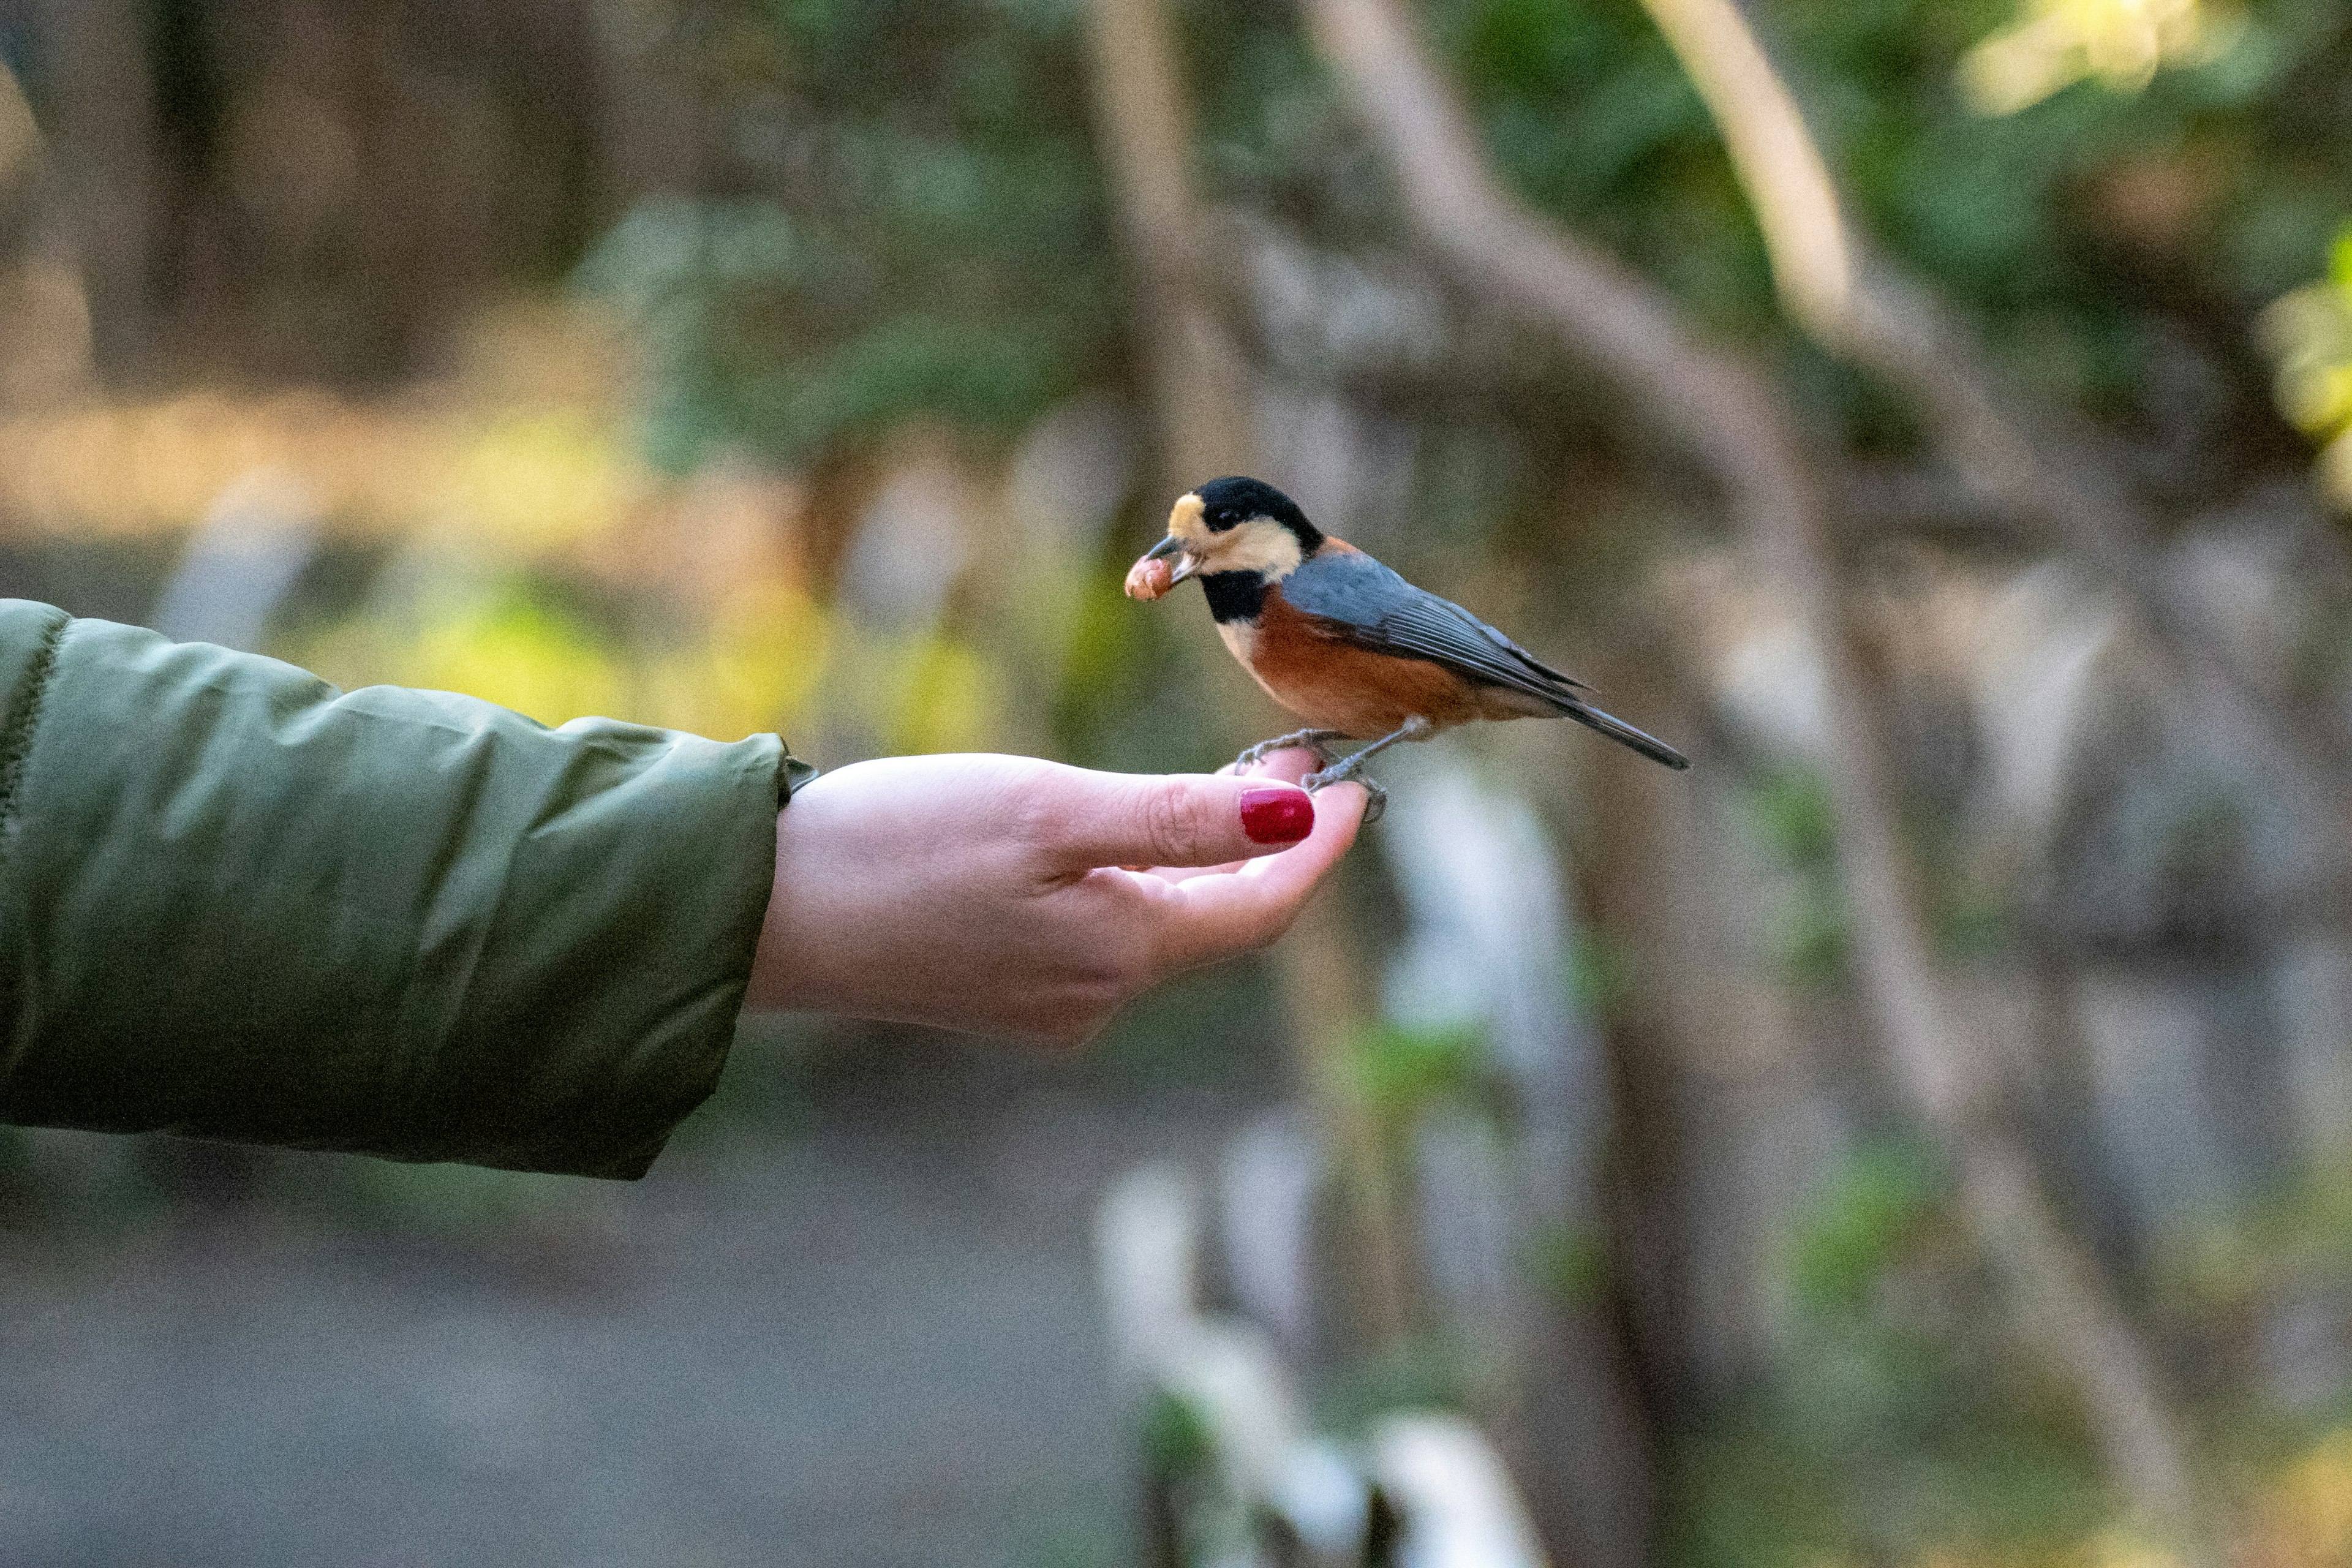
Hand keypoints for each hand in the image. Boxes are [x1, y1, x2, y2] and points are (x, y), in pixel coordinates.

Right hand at [744, 749, 1366, 1045]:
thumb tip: (1296, 814)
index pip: (1263, 910)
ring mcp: (1042, 1001)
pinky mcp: (993, 987)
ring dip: (1206, 862)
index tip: (1361, 783)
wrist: (762, 909)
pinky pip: (1102, 934)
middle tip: (1301, 761)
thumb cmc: (901, 850)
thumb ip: (1179, 820)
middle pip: (1219, 923)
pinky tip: (1122, 837)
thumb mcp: (1051, 811)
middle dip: (1273, 848)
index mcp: (1122, 956)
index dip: (1323, 847)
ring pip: (1161, 928)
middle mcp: (1094, 997)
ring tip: (1229, 782)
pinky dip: (1140, 881)